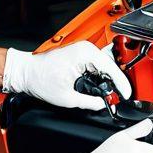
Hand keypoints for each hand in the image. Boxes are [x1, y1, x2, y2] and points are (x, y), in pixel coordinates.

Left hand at [3, 41, 131, 110]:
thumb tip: (103, 104)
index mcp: (85, 54)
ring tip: (112, 93)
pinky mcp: (80, 54)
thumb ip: (89, 103)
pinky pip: (97, 65)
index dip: (122, 84)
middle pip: (111, 66)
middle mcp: (86, 48)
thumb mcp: (67, 98)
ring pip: (105, 66)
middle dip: (115, 83)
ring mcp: (83, 50)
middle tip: (119, 98)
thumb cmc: (39, 78)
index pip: (112, 69)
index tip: (127, 94)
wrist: (26, 72)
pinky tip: (102, 86)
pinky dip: (101, 76)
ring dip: (108, 79)